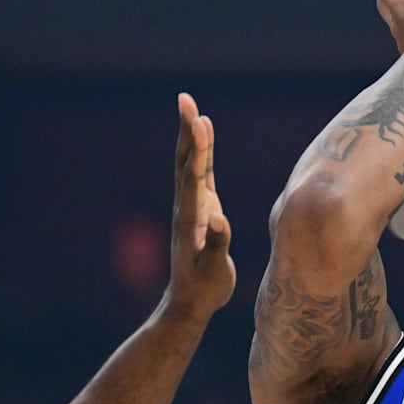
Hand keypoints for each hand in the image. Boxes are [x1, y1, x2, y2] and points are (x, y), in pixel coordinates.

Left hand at [166, 93, 235, 317]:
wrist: (190, 303)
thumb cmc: (204, 289)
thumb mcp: (213, 271)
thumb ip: (216, 245)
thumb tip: (218, 220)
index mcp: (191, 217)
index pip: (194, 175)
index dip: (198, 147)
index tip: (199, 119)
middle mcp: (188, 207)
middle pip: (186, 161)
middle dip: (186, 130)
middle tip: (185, 100)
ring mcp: (192, 208)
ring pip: (190, 166)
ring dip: (191, 138)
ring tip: (192, 110)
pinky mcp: (200, 212)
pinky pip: (199, 176)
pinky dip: (201, 154)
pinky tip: (203, 141)